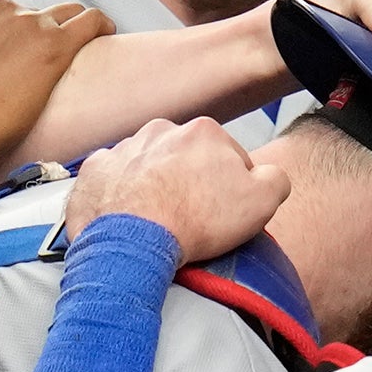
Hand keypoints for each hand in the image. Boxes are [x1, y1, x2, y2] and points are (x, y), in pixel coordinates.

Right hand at [0, 0, 106, 186]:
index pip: (2, 12)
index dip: (8, 37)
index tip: (10, 61)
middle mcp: (1, 7)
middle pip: (34, 16)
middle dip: (36, 40)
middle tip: (36, 72)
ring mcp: (29, 25)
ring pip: (67, 15)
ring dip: (71, 31)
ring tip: (80, 53)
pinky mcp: (53, 50)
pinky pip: (91, 24)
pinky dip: (101, 27)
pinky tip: (106, 35)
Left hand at [70, 118, 286, 264]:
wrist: (134, 241)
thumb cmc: (197, 221)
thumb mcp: (262, 202)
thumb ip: (275, 179)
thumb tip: (269, 176)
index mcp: (204, 131)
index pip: (228, 156)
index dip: (230, 187)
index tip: (222, 212)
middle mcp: (161, 130)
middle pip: (185, 157)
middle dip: (189, 181)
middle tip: (189, 217)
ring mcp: (124, 148)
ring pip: (147, 165)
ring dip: (153, 186)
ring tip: (157, 220)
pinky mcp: (96, 170)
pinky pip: (112, 179)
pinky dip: (119, 195)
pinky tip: (127, 218)